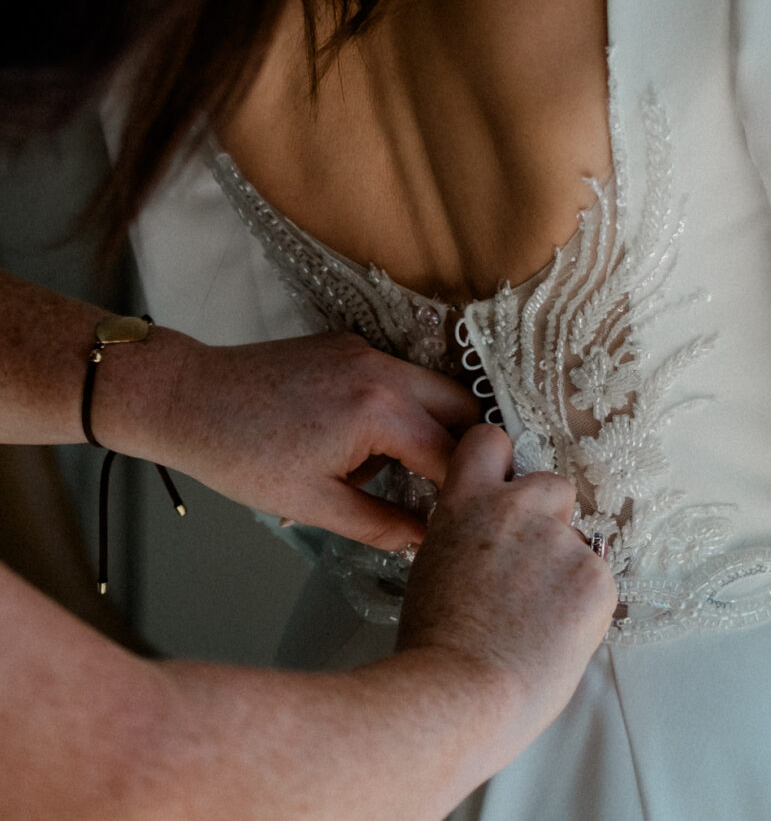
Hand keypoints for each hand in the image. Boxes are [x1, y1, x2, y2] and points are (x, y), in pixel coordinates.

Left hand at [101, 329, 479, 551]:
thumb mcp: (314, 505)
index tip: (460, 520)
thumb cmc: (243, 457)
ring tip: (399, 474)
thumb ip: (381, 525)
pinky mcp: (347, 345)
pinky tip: (365, 444)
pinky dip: (400, 408)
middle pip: (462, 405)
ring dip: (431, 427)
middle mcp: (385, 369)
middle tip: (446, 494)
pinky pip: (397, 376)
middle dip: (463, 449)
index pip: (453, 452)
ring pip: (430, 388)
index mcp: (381, 411)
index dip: (462, 491)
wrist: (190, 398)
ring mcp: (366, 350)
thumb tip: (426, 543)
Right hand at [397, 426, 615, 735]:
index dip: (500, 466)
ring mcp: (562, 540)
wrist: (460, 695)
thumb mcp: (434, 568)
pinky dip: (584, 609)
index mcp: (469, 503)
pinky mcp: (597, 578)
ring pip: (578, 543)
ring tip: (536, 624)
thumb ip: (466, 539)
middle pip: (553, 485)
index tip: (504, 490)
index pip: (490, 441)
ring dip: (565, 572)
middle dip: (548, 519)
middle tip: (530, 572)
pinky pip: (598, 583)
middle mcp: (518, 508)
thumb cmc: (435, 648)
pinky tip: (555, 639)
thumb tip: (488, 549)